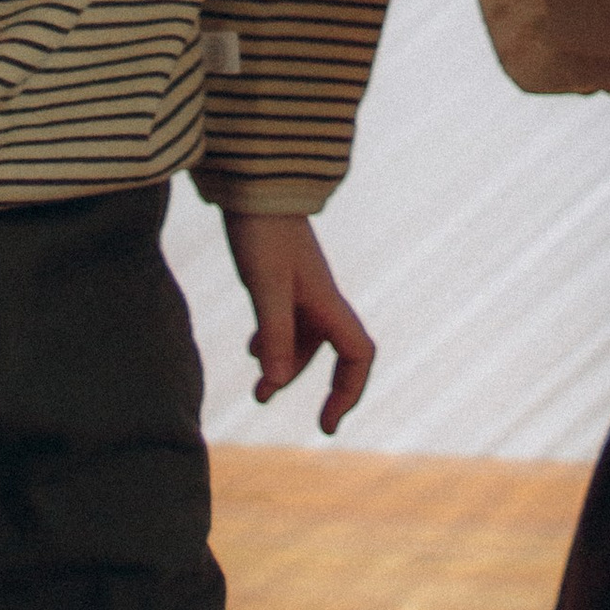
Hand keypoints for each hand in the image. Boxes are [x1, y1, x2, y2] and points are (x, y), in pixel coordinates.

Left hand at [221, 211, 374, 434]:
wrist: (253, 185)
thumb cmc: (262, 231)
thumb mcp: (264, 285)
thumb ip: (272, 331)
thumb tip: (274, 382)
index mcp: (326, 302)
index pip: (357, 355)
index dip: (349, 391)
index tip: (326, 424)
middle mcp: (320, 299)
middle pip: (332, 354)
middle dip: (311, 384)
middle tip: (281, 409)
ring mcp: (301, 290)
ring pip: (304, 341)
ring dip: (284, 366)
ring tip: (256, 390)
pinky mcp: (281, 280)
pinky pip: (286, 323)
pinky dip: (272, 344)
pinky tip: (252, 352)